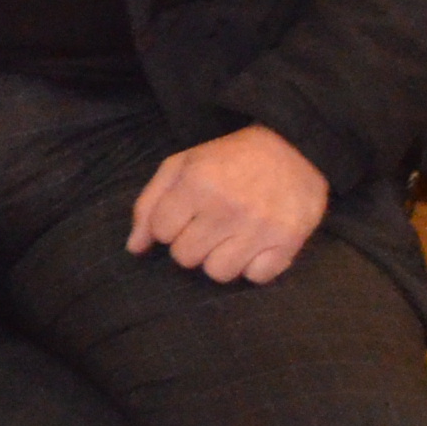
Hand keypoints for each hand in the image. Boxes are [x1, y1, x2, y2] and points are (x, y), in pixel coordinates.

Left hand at [131, 123, 328, 285]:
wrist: (292, 147)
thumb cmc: (228, 159)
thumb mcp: (181, 166)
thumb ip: (150, 205)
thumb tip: (134, 248)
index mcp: (197, 183)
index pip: (161, 232)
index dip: (168, 225)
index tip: (185, 215)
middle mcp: (227, 208)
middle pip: (186, 257)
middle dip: (191, 244)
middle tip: (208, 226)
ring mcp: (260, 227)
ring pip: (218, 273)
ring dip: (220, 259)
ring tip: (230, 238)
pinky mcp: (289, 241)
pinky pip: (257, 277)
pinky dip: (254, 266)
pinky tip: (255, 245)